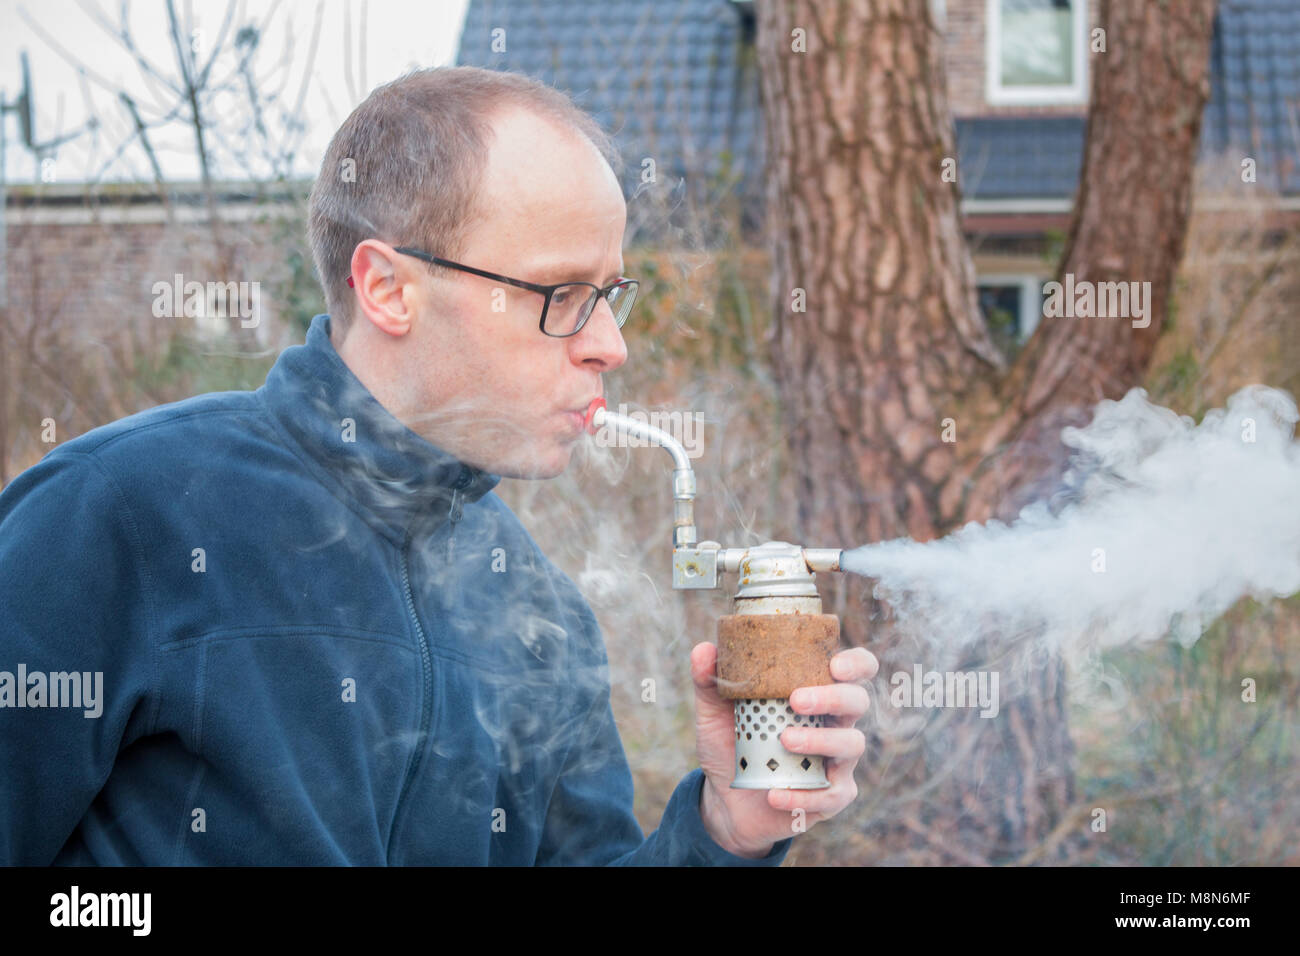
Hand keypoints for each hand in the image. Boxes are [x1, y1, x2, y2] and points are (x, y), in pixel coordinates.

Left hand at [691, 642, 877, 857]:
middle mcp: (835, 722)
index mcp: (816, 693)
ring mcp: (838, 760)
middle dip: (832, 697)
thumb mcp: (715, 713)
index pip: (855, 670)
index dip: (856, 663)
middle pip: (857, 700)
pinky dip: (802, 795)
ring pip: (852, 743)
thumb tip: (704, 649)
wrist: (726, 801)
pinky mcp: (832, 796)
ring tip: (785, 741)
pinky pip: (831, 794)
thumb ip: (710, 681)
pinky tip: (774, 793)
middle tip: (796, 700)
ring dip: (820, 740)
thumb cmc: (732, 746)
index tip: (834, 664)